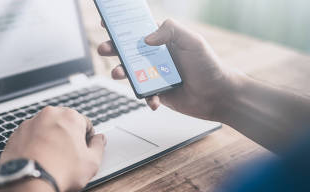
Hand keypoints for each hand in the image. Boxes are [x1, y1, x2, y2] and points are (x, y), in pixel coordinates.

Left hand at [0, 106, 106, 191]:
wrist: (29, 180)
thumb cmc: (61, 171)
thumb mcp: (91, 162)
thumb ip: (99, 146)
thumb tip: (100, 139)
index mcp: (70, 116)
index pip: (85, 123)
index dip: (87, 139)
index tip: (84, 149)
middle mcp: (49, 114)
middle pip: (64, 123)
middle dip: (67, 136)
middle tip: (68, 155)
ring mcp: (31, 123)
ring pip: (46, 128)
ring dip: (50, 139)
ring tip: (52, 158)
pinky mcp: (16, 133)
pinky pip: (31, 136)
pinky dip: (35, 144)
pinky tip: (39, 158)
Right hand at [98, 19, 239, 120]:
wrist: (218, 96)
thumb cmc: (209, 66)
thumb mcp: (193, 41)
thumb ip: (171, 31)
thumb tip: (147, 38)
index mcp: (164, 40)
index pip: (139, 30)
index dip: (122, 26)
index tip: (107, 23)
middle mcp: (156, 56)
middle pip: (128, 50)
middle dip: (113, 48)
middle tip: (104, 48)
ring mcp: (155, 74)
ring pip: (131, 72)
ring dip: (121, 72)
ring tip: (118, 73)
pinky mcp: (156, 92)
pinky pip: (144, 94)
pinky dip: (146, 97)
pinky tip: (154, 99)